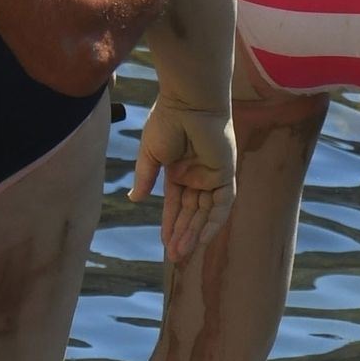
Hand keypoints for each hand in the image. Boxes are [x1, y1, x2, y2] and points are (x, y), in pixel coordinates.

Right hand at [130, 98, 235, 260]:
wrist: (188, 102)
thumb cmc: (167, 121)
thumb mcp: (150, 154)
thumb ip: (145, 177)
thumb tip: (134, 199)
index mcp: (179, 170)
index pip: (176, 204)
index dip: (171, 224)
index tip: (165, 244)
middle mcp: (197, 175)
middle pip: (191, 212)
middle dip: (183, 234)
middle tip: (174, 257)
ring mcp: (212, 175)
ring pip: (205, 212)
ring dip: (195, 232)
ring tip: (182, 253)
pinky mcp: (225, 173)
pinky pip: (222, 204)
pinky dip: (213, 222)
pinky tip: (201, 238)